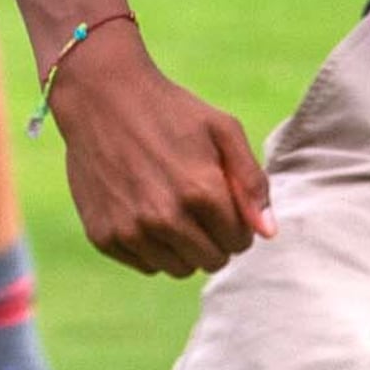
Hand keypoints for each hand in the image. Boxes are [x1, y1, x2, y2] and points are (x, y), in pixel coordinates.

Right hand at [47, 25, 271, 274]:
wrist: (101, 99)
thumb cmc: (172, 112)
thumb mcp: (225, 131)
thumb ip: (252, 183)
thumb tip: (267, 232)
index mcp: (201, 192)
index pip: (240, 241)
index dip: (239, 225)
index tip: (226, 204)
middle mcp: (164, 217)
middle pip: (212, 260)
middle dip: (216, 240)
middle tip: (203, 210)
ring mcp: (130, 230)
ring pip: (179, 269)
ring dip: (185, 248)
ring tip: (176, 211)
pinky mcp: (102, 236)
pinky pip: (145, 265)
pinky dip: (153, 248)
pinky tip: (147, 214)